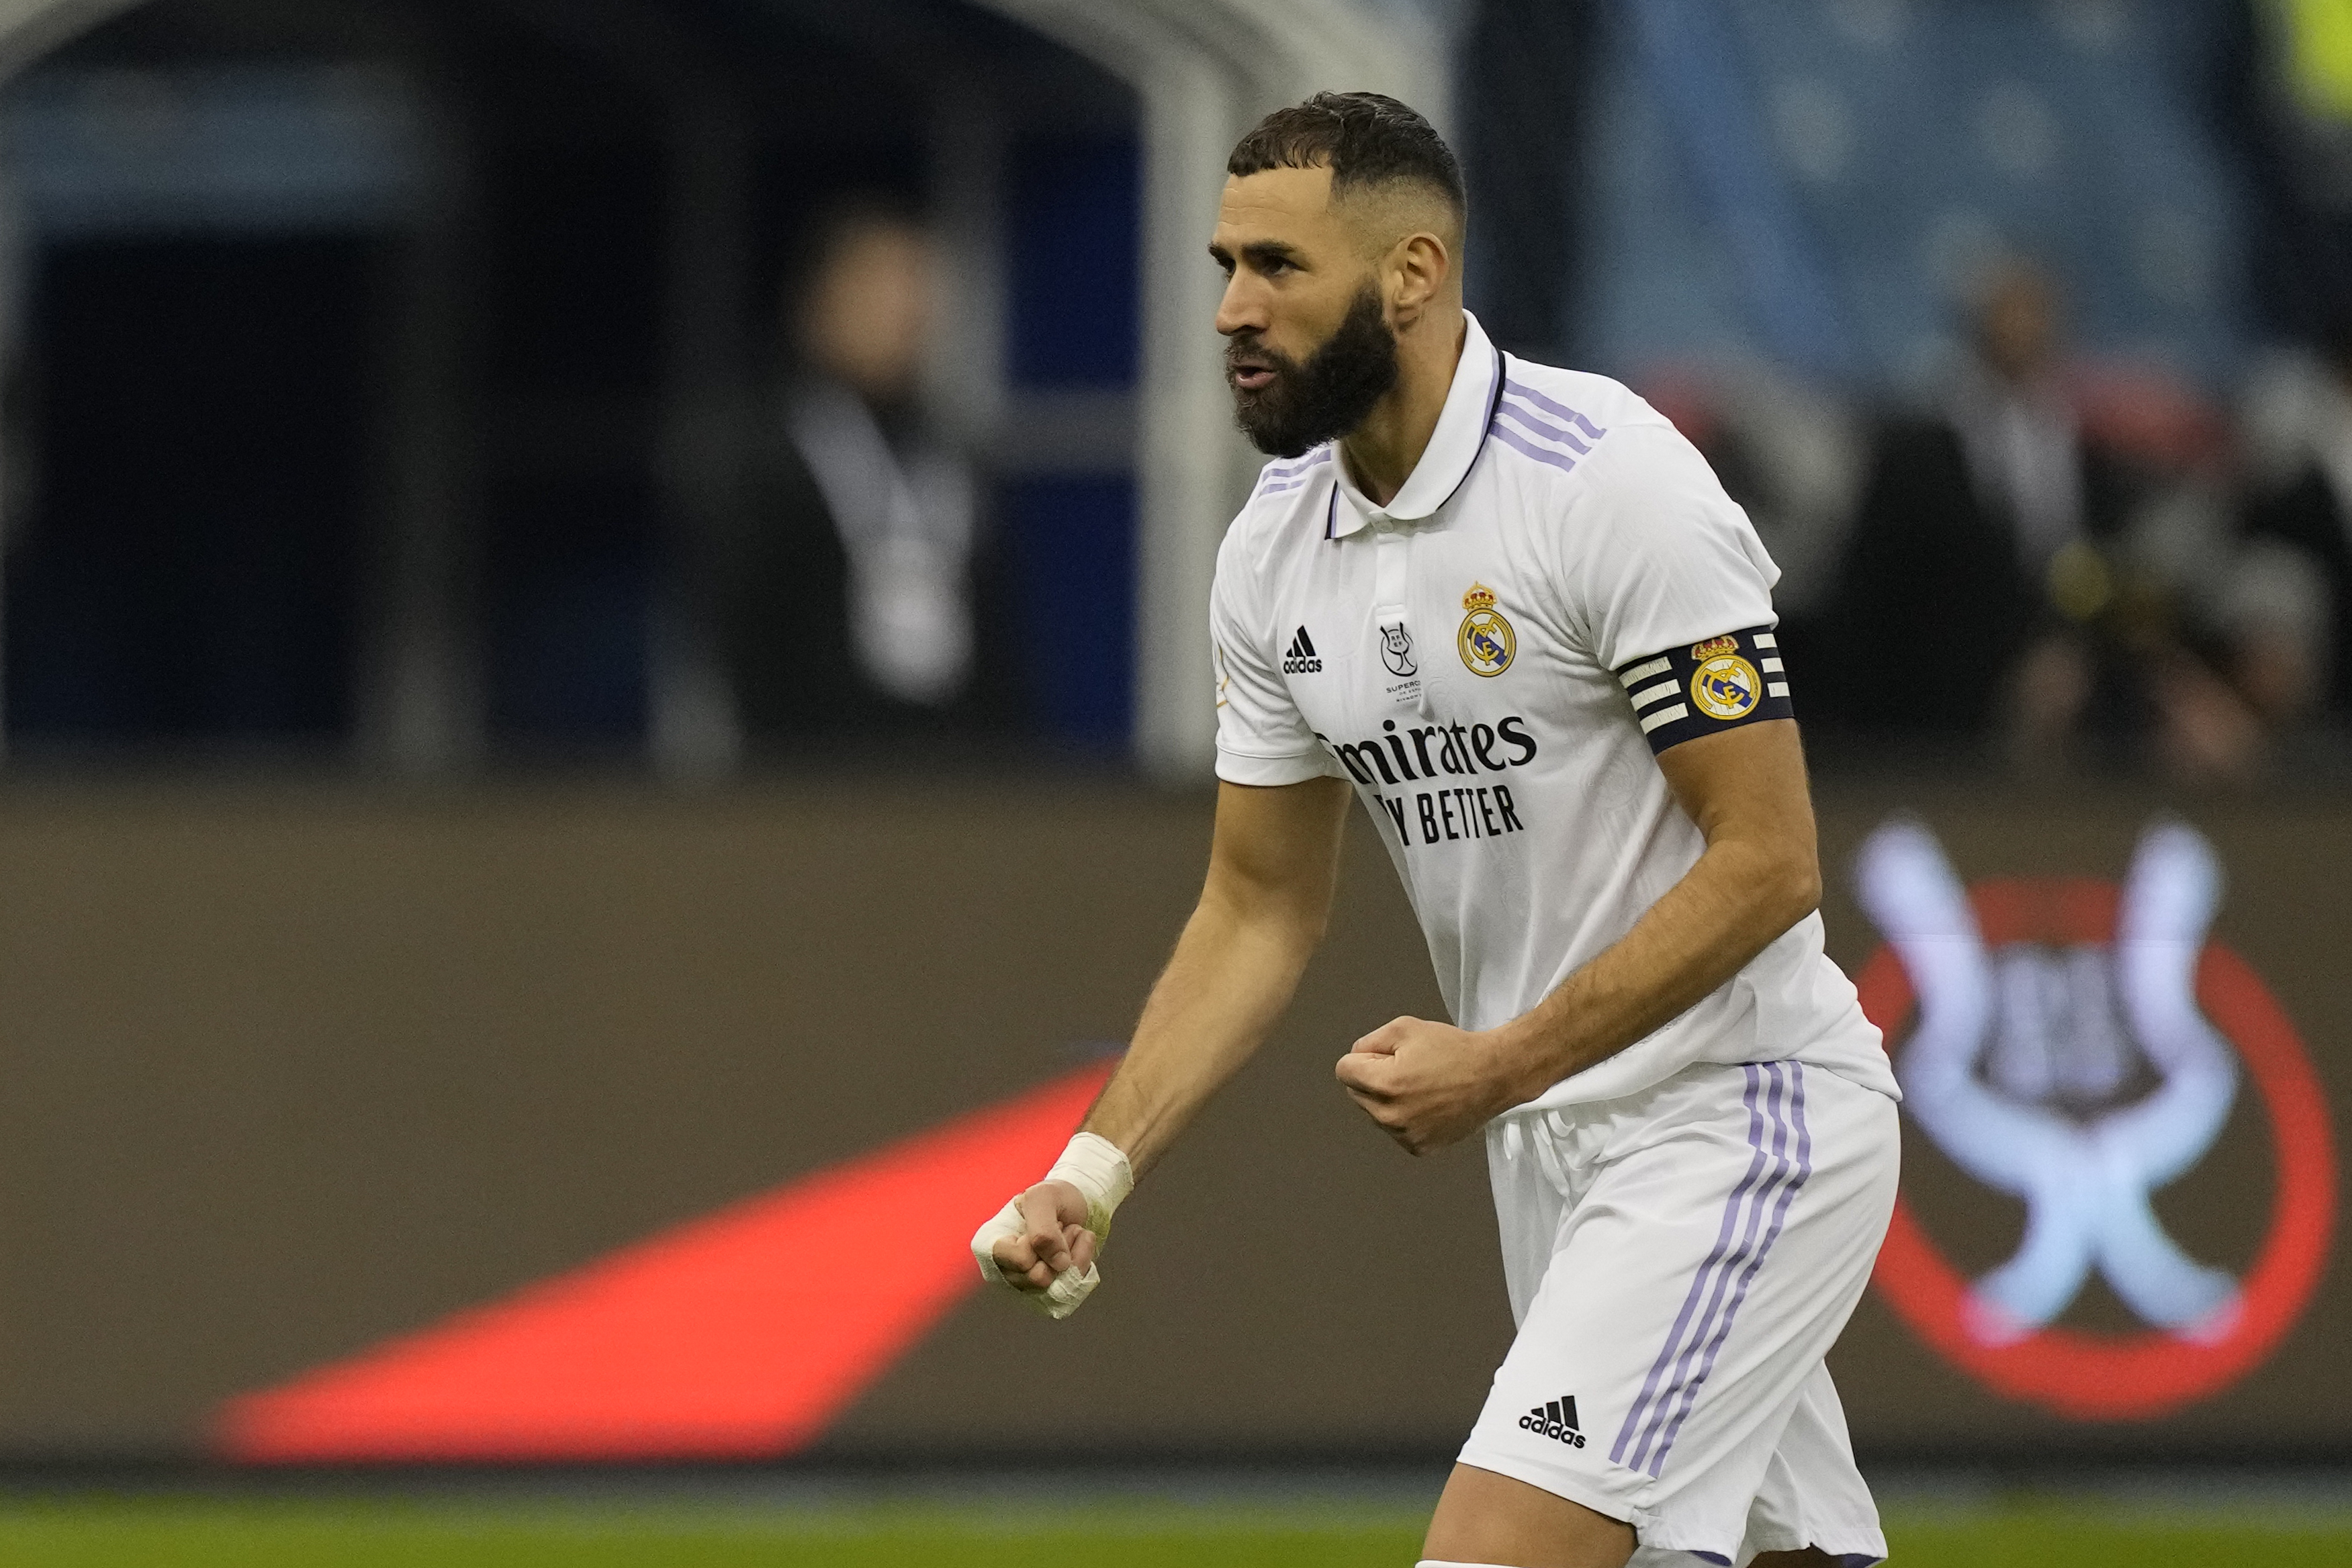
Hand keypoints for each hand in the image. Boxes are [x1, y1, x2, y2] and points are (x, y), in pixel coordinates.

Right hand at [988, 1178, 1098, 1292]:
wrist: (1070, 1202)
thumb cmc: (1050, 1197)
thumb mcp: (1042, 1197)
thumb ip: (1044, 1229)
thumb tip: (1059, 1265)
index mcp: (990, 1246)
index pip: (1021, 1260)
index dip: (1039, 1242)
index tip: (1041, 1219)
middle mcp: (1004, 1269)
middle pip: (1039, 1277)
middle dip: (1059, 1247)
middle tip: (1060, 1225)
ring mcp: (1025, 1282)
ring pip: (1057, 1285)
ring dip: (1073, 1252)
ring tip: (1069, 1232)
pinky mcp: (1047, 1290)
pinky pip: (1072, 1287)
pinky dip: (1083, 1261)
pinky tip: (1079, 1243)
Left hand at [1335, 1016, 1528, 1154]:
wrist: (1494, 1076)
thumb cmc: (1452, 1048)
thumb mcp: (1405, 1028)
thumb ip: (1369, 1041)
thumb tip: (1355, 1058)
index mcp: (1384, 1084)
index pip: (1344, 1070)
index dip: (1364, 1057)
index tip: (1389, 1056)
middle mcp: (1390, 1116)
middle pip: (1356, 1093)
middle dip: (1373, 1079)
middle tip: (1408, 1069)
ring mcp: (1404, 1136)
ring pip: (1375, 1114)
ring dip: (1387, 1101)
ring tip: (1421, 1087)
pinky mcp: (1419, 1148)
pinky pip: (1396, 1131)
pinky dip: (1404, 1119)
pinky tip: (1428, 1105)